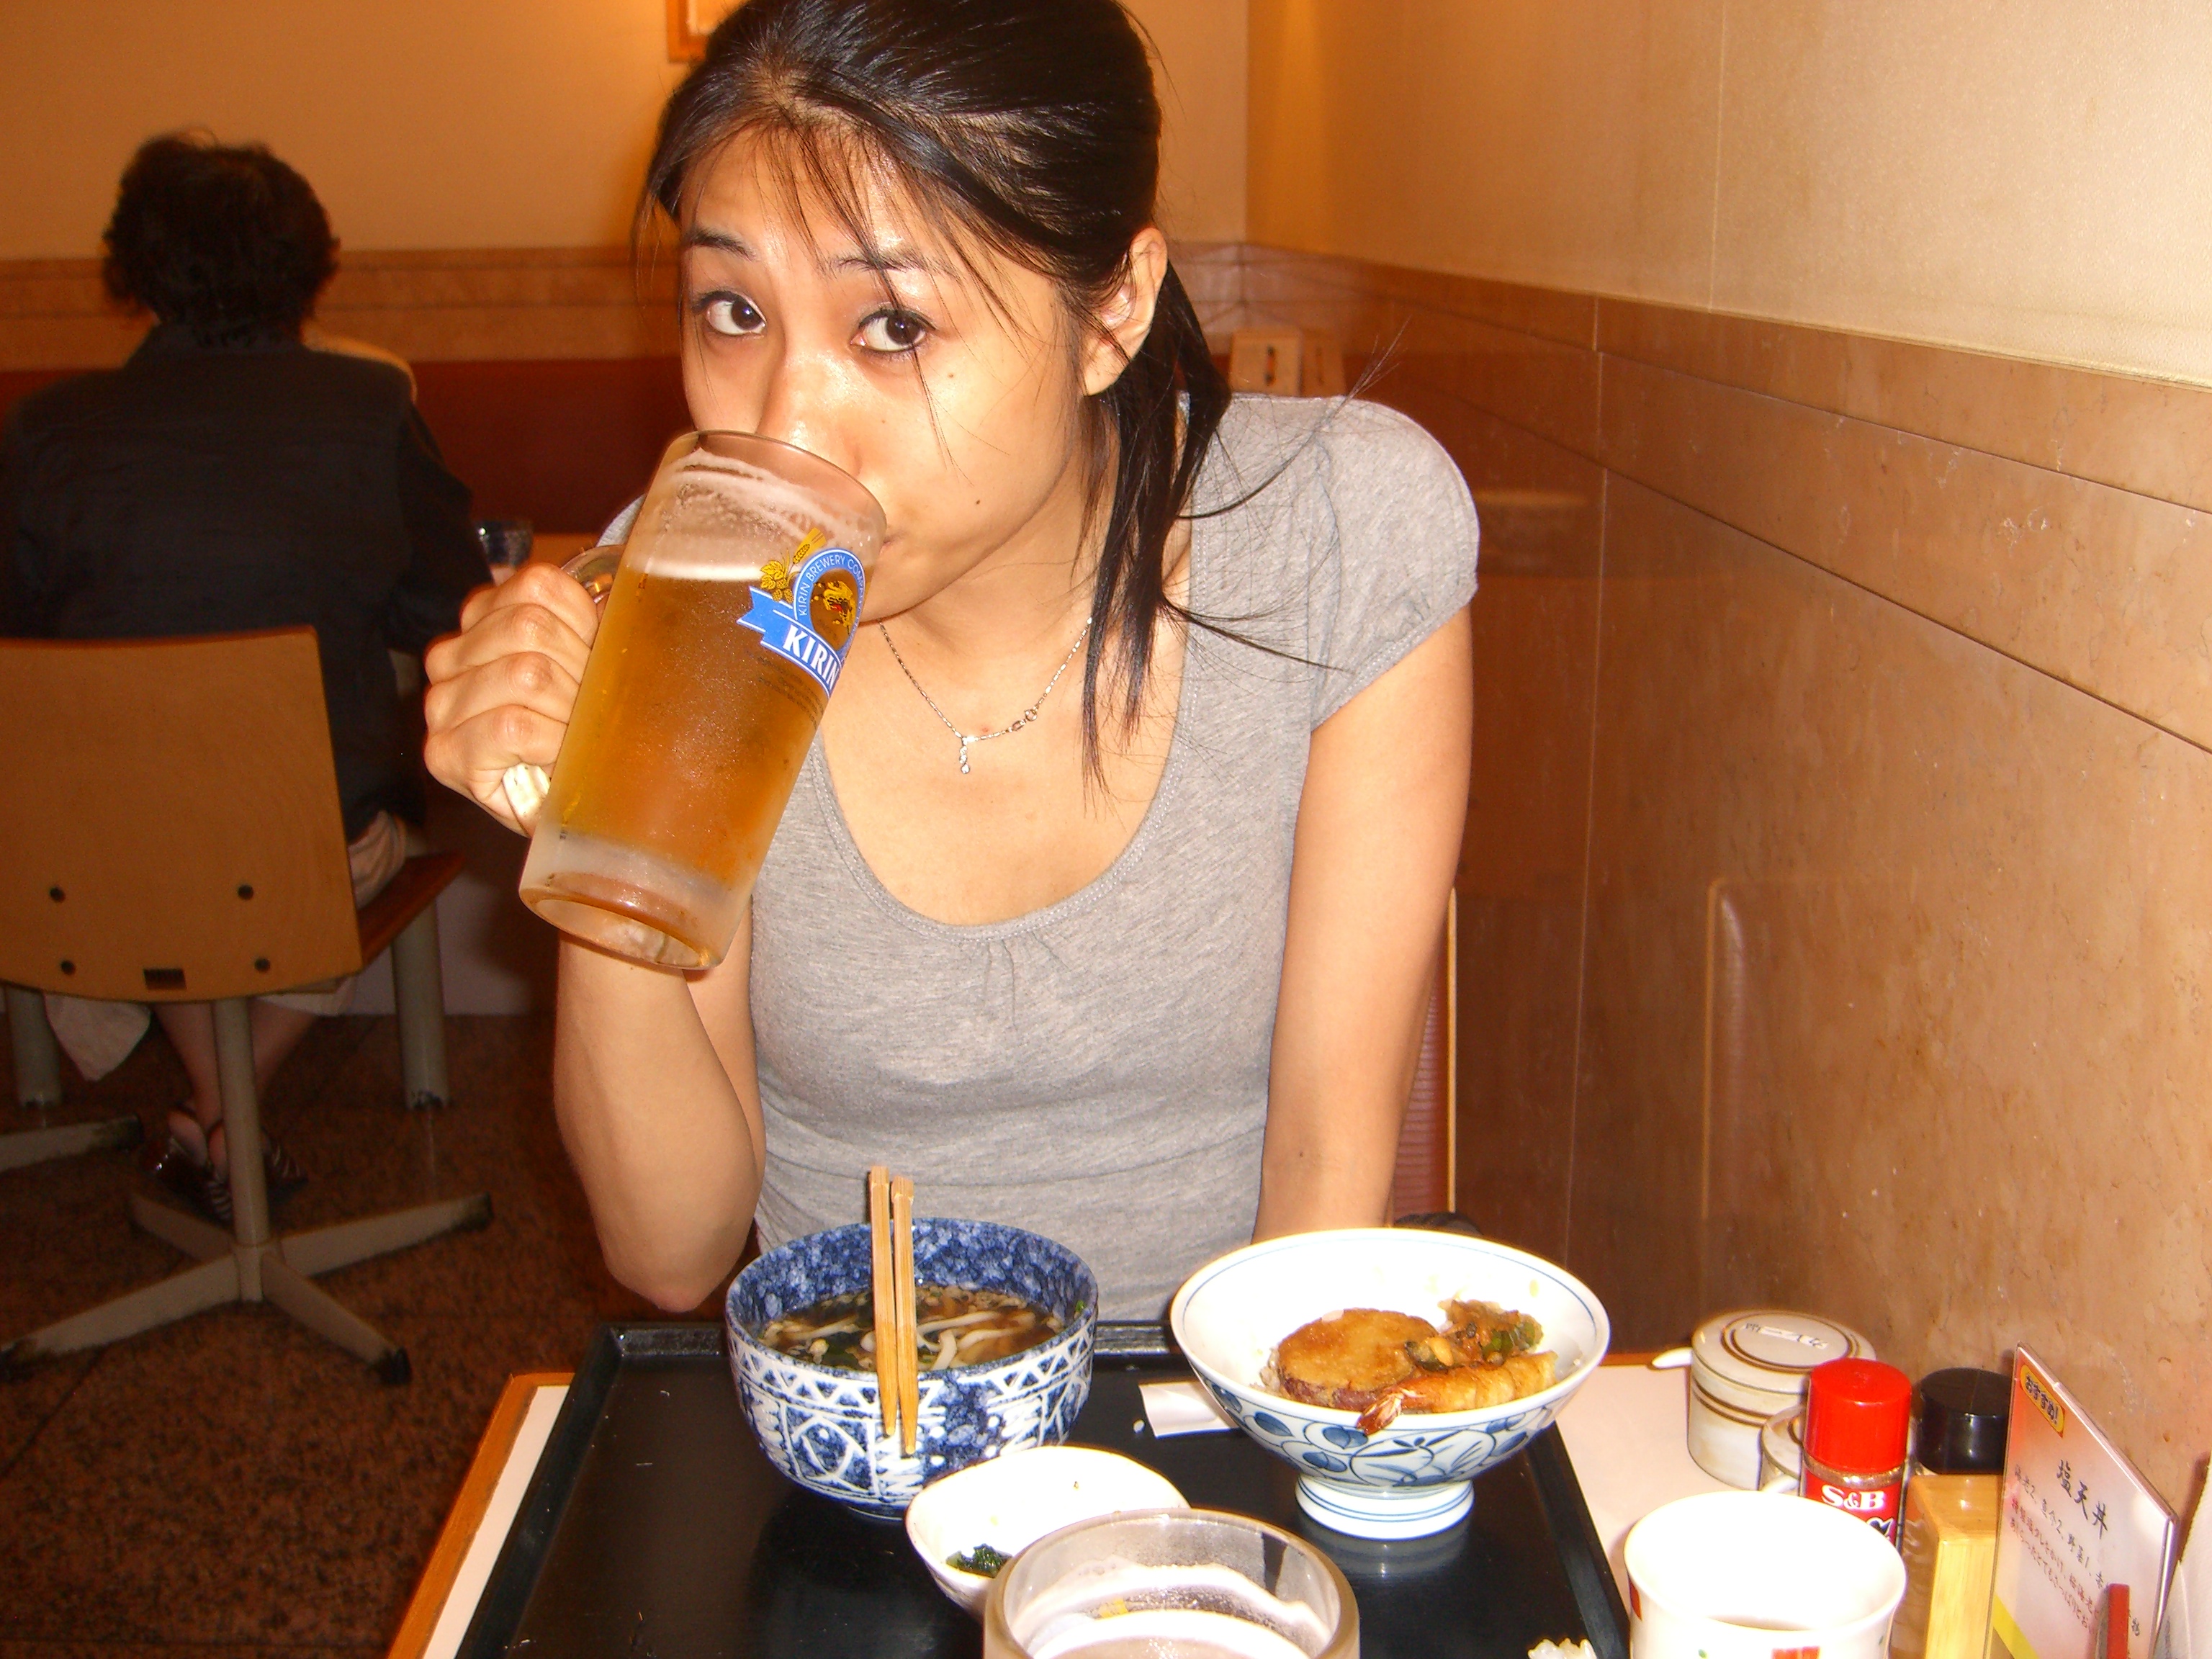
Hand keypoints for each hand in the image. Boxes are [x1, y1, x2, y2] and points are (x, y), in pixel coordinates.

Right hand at [424, 562, 599, 833]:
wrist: (575, 809)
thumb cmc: (583, 735)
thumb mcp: (589, 664)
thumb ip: (588, 623)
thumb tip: (623, 593)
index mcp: (482, 620)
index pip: (537, 585)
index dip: (584, 626)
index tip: (593, 666)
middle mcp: (448, 657)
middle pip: (530, 626)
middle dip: (578, 674)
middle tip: (585, 712)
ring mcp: (440, 704)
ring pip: (526, 672)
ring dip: (567, 712)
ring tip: (570, 736)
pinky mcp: (444, 751)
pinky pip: (513, 725)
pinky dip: (550, 743)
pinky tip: (552, 757)